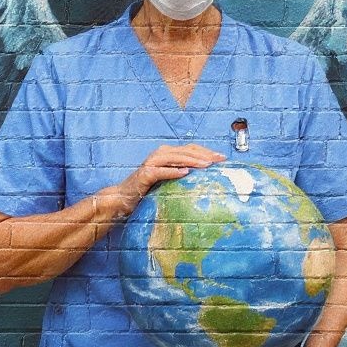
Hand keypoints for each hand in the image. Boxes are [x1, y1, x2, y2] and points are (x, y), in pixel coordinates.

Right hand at [109, 144, 226, 216]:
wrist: (124, 197)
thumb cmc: (149, 189)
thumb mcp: (170, 181)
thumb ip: (184, 175)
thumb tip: (207, 178)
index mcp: (168, 154)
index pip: (191, 149)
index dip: (207, 152)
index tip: (223, 158)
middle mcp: (160, 154)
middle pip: (186, 151)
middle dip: (204, 155)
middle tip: (219, 161)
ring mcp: (152, 163)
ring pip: (175, 158)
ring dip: (192, 160)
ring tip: (206, 165)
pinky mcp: (145, 173)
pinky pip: (160, 171)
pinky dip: (173, 171)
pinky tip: (185, 173)